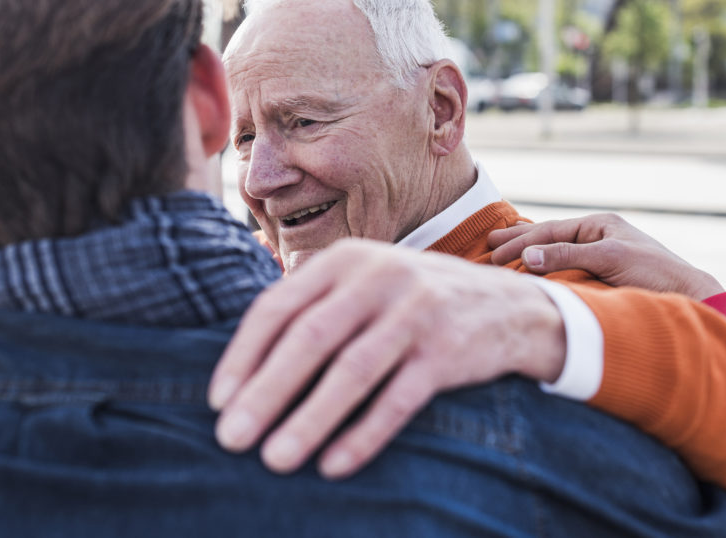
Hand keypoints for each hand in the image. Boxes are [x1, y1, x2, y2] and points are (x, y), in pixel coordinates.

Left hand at [207, 238, 565, 478]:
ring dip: (309, 419)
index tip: (218, 402)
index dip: (244, 356)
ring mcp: (416, 312)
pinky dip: (364, 434)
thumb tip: (245, 372)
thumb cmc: (413, 302)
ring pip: (352, 370)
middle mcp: (378, 277)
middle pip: (310, 338)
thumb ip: (314, 307)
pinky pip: (398, 399)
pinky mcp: (447, 350)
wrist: (507, 307)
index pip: (279, 306)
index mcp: (345, 260)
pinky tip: (334, 466)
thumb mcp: (364, 284)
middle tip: (231, 439)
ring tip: (275, 460)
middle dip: (265, 392)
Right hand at [488, 213, 723, 300]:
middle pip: (549, 237)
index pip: (550, 231)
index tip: (494, 254)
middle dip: (518, 242)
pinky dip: (545, 269)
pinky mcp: (603, 276)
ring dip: (528, 255)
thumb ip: (568, 255)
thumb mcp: (611, 258)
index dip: (520, 242)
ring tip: (501, 254)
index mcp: (599, 225)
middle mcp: (598, 237)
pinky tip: (532, 272)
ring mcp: (600, 255)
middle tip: (487, 248)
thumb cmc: (655, 273)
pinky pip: (566, 268)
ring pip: (556, 252)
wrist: (689, 297)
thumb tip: (528, 255)